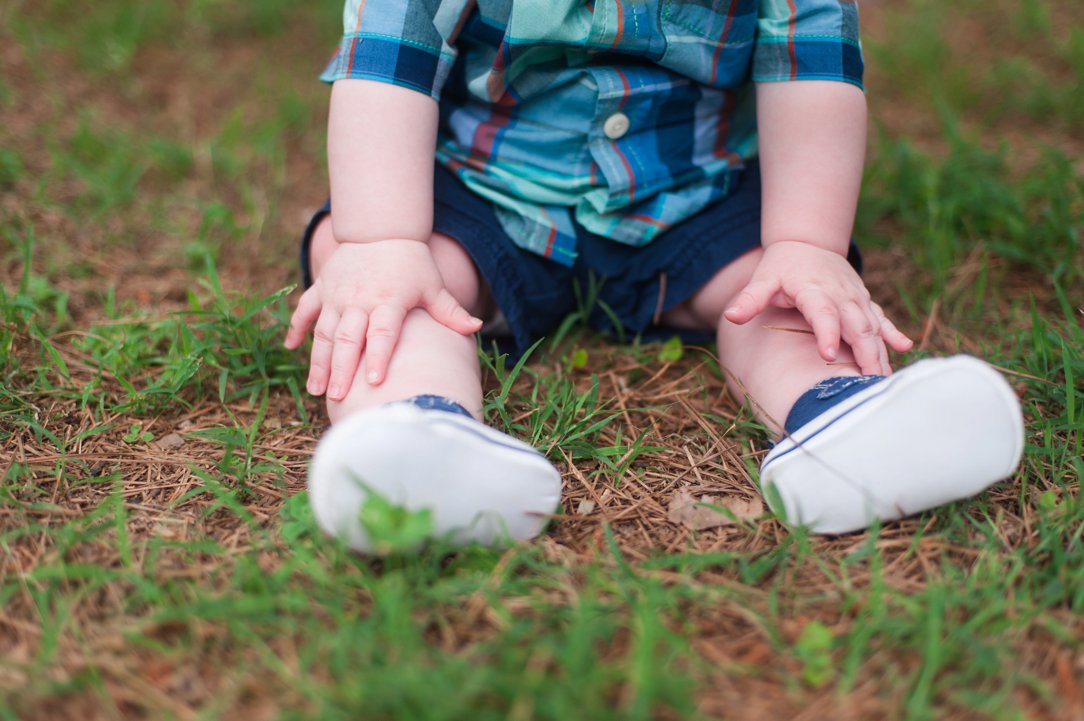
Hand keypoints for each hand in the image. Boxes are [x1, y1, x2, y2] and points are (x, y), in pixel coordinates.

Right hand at [284, 239, 481, 399]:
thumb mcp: (433, 284)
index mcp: (388, 299)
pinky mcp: (323, 288)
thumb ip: (450, 310)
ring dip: (318, 360)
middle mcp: (359, 299)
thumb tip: (477, 327)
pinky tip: (290, 347)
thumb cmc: (412, 262)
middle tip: (336, 397)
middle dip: (340, 369)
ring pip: (323, 330)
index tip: (374, 382)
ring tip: (315, 389)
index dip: (378, 357)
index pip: (382, 333)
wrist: (381, 229)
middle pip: (347, 338)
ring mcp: (337, 294)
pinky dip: (296, 327)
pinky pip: (305, 309)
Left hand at [723, 241, 912, 374]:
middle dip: (864, 352)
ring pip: (872, 326)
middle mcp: (840, 294)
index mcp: (813, 289)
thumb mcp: (763, 278)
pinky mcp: (863, 302)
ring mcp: (855, 298)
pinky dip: (893, 332)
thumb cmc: (781, 266)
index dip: (827, 333)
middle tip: (868, 381)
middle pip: (856, 325)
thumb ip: (750, 298)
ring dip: (880, 351)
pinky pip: (881, 318)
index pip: (822, 313)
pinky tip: (906, 347)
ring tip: (884, 379)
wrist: (807, 243)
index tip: (827, 356)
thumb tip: (730, 316)